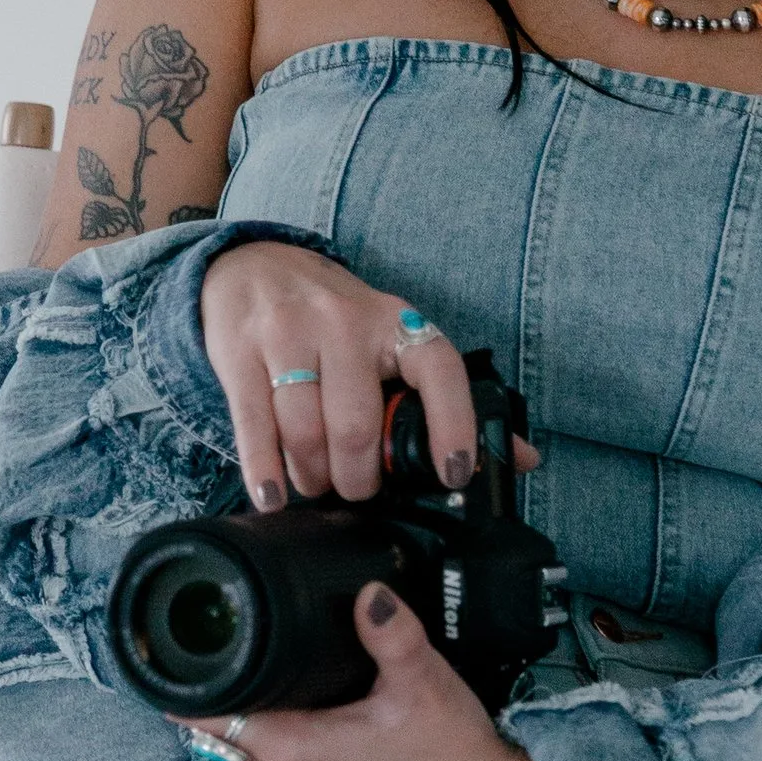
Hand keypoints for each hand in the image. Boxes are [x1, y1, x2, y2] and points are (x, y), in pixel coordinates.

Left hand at [180, 583, 556, 760]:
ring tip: (269, 651)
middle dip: (221, 675)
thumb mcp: (423, 682)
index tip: (189, 631)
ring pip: (239, 730)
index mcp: (292, 752)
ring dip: (246, 696)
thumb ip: (390, 632)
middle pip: (216, 717)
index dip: (187, 671)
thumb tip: (366, 592)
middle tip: (239, 624)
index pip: (204, 711)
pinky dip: (269, 716)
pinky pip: (263, 746)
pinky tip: (296, 687)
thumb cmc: (451, 758)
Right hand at [200, 238, 477, 507]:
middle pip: (356, 426)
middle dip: (357, 479)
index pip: (440, 372)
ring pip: (305, 433)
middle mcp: (344, 322)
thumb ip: (448, 400)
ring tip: (315, 484)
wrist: (254, 265)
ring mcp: (289, 334)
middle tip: (354, 489)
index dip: (454, 427)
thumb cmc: (334, 319)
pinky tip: (273, 494)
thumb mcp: (394, 342)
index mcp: (396, 323)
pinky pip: (254, 427)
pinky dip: (266, 472)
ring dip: (312, 478)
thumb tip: (521, 459)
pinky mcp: (240, 351)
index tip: (454, 473)